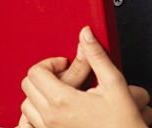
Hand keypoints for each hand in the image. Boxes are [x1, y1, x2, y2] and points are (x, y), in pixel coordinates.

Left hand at [19, 26, 151, 127]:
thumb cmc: (124, 123)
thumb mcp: (114, 85)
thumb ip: (96, 57)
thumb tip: (85, 34)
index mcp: (63, 101)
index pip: (36, 72)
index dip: (50, 63)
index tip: (66, 65)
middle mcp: (51, 118)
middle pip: (28, 87)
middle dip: (44, 77)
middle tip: (65, 77)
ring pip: (27, 107)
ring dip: (39, 96)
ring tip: (61, 94)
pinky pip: (30, 125)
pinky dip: (36, 116)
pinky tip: (55, 112)